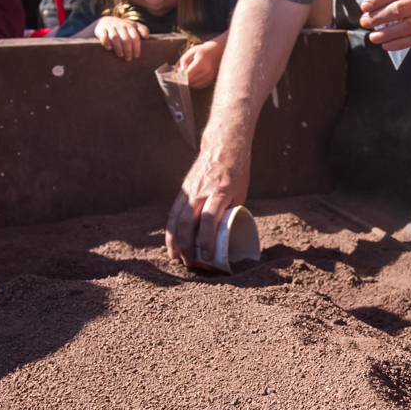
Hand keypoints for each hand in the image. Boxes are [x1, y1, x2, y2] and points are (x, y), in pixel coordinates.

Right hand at [95, 15, 144, 59]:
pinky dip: (106, 42)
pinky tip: (109, 48)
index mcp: (129, 25)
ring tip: (120, 55)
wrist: (104, 22)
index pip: (135, 37)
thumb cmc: (122, 27)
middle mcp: (120, 25)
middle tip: (128, 58)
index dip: (136, 47)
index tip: (136, 56)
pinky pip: (103, 36)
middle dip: (128, 50)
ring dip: (118, 48)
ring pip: (115, 37)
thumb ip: (142, 29)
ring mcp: (110, 27)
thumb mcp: (133, 25)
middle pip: (126, 39)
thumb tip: (147, 37)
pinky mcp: (101, 29)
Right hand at [167, 136, 246, 270]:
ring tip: (176, 257)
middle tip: (189, 263)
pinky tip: (171, 242)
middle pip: (188, 222)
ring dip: (174, 240)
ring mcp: (189, 190)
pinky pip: (173, 213)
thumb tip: (224, 238)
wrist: (222, 146)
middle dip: (186, 246)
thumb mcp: (239, 193)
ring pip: (176, 219)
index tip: (206, 257)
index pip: (209, 220)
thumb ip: (229, 213)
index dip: (207, 241)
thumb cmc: (236, 172)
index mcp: (220, 191)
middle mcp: (201, 191)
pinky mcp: (182, 190)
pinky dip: (171, 230)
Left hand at [175, 33, 224, 88]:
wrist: (215, 52)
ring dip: (189, 82)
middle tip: (182, 74)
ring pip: (194, 85)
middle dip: (184, 78)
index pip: (188, 74)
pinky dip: (194, 83)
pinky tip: (194, 77)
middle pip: (190, 80)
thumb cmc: (201, 51)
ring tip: (189, 75)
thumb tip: (180, 71)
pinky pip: (199, 86)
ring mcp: (209, 77)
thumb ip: (184, 60)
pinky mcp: (210, 81)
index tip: (178, 73)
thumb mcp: (190, 52)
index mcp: (201, 62)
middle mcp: (206, 71)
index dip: (181, 75)